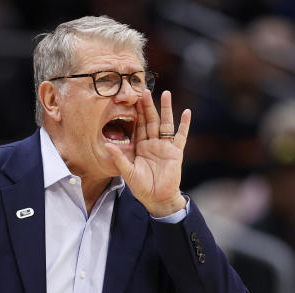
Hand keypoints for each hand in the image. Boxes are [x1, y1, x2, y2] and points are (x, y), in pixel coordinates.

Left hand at [105, 90, 190, 216]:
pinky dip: (184, 125)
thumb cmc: (142, 187)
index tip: (133, 99)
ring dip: (166, 109)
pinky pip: (181, 136)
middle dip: (148, 106)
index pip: (138, 126)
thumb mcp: (128, 172)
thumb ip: (119, 158)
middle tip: (145, 90)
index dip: (136, 113)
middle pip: (150, 120)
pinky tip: (187, 112)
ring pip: (165, 124)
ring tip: (166, 94)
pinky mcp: (176, 152)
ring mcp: (165, 147)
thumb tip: (108, 145)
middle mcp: (152, 144)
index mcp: (140, 147)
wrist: (157, 198)